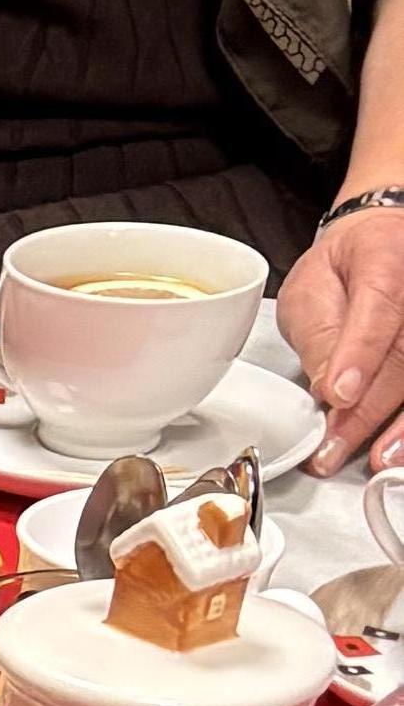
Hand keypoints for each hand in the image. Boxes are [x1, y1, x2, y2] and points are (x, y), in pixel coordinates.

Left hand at [281, 199, 403, 463]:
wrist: (379, 247)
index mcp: (385, 256)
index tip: (337, 395)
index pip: (378, 310)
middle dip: (368, 408)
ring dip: (401, 424)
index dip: (359, 356)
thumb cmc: (345, 269)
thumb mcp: (311, 289)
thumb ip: (318, 334)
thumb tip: (327, 386)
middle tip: (333, 446)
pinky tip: (399, 447)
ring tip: (377, 458)